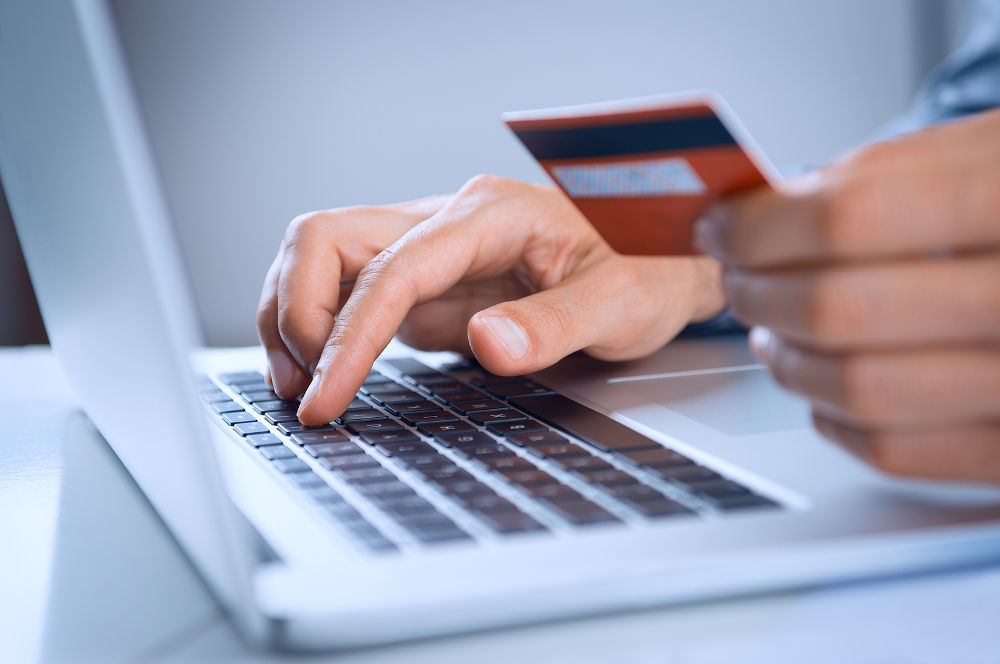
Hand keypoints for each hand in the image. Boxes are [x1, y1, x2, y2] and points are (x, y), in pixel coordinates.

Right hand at [258, 175, 724, 424]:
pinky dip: (322, 328)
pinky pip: (351, 291)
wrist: (664, 255)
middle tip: (307, 389)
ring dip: (294, 315)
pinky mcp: (429, 282)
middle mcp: (448, 222)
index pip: (391, 269)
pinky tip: (326, 372)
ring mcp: (432, 250)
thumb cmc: (650, 266)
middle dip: (297, 312)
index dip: (348, 335)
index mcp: (487, 215)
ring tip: (301, 385)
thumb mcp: (622, 301)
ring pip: (324, 256)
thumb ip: (556, 322)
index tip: (327, 397)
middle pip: (326, 238)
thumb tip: (487, 343)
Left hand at [696, 109, 999, 484]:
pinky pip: (895, 452)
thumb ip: (885, 176)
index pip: (852, 216)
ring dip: (787, 360)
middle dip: (759, 290)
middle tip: (738, 274)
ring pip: (860, 390)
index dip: (762, 224)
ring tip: (770, 328)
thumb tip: (763, 213)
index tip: (723, 224)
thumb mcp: (994, 151)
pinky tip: (822, 386)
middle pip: (842, 308)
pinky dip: (832, 420)